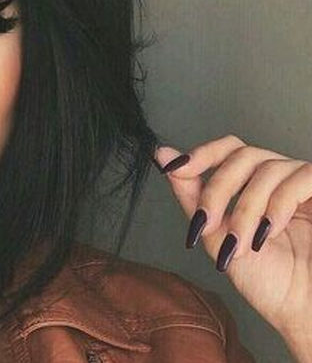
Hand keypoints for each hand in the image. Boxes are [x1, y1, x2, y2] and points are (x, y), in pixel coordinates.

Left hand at [154, 135, 311, 353]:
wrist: (302, 310)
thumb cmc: (266, 278)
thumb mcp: (216, 233)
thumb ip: (192, 194)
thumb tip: (162, 155)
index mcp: (255, 183)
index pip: (228, 149)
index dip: (202, 153)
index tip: (175, 168)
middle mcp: (280, 177)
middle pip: (242, 155)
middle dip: (217, 190)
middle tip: (207, 224)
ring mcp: (303, 183)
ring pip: (267, 169)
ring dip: (245, 209)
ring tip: (242, 243)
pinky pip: (300, 179)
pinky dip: (278, 205)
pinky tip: (269, 232)